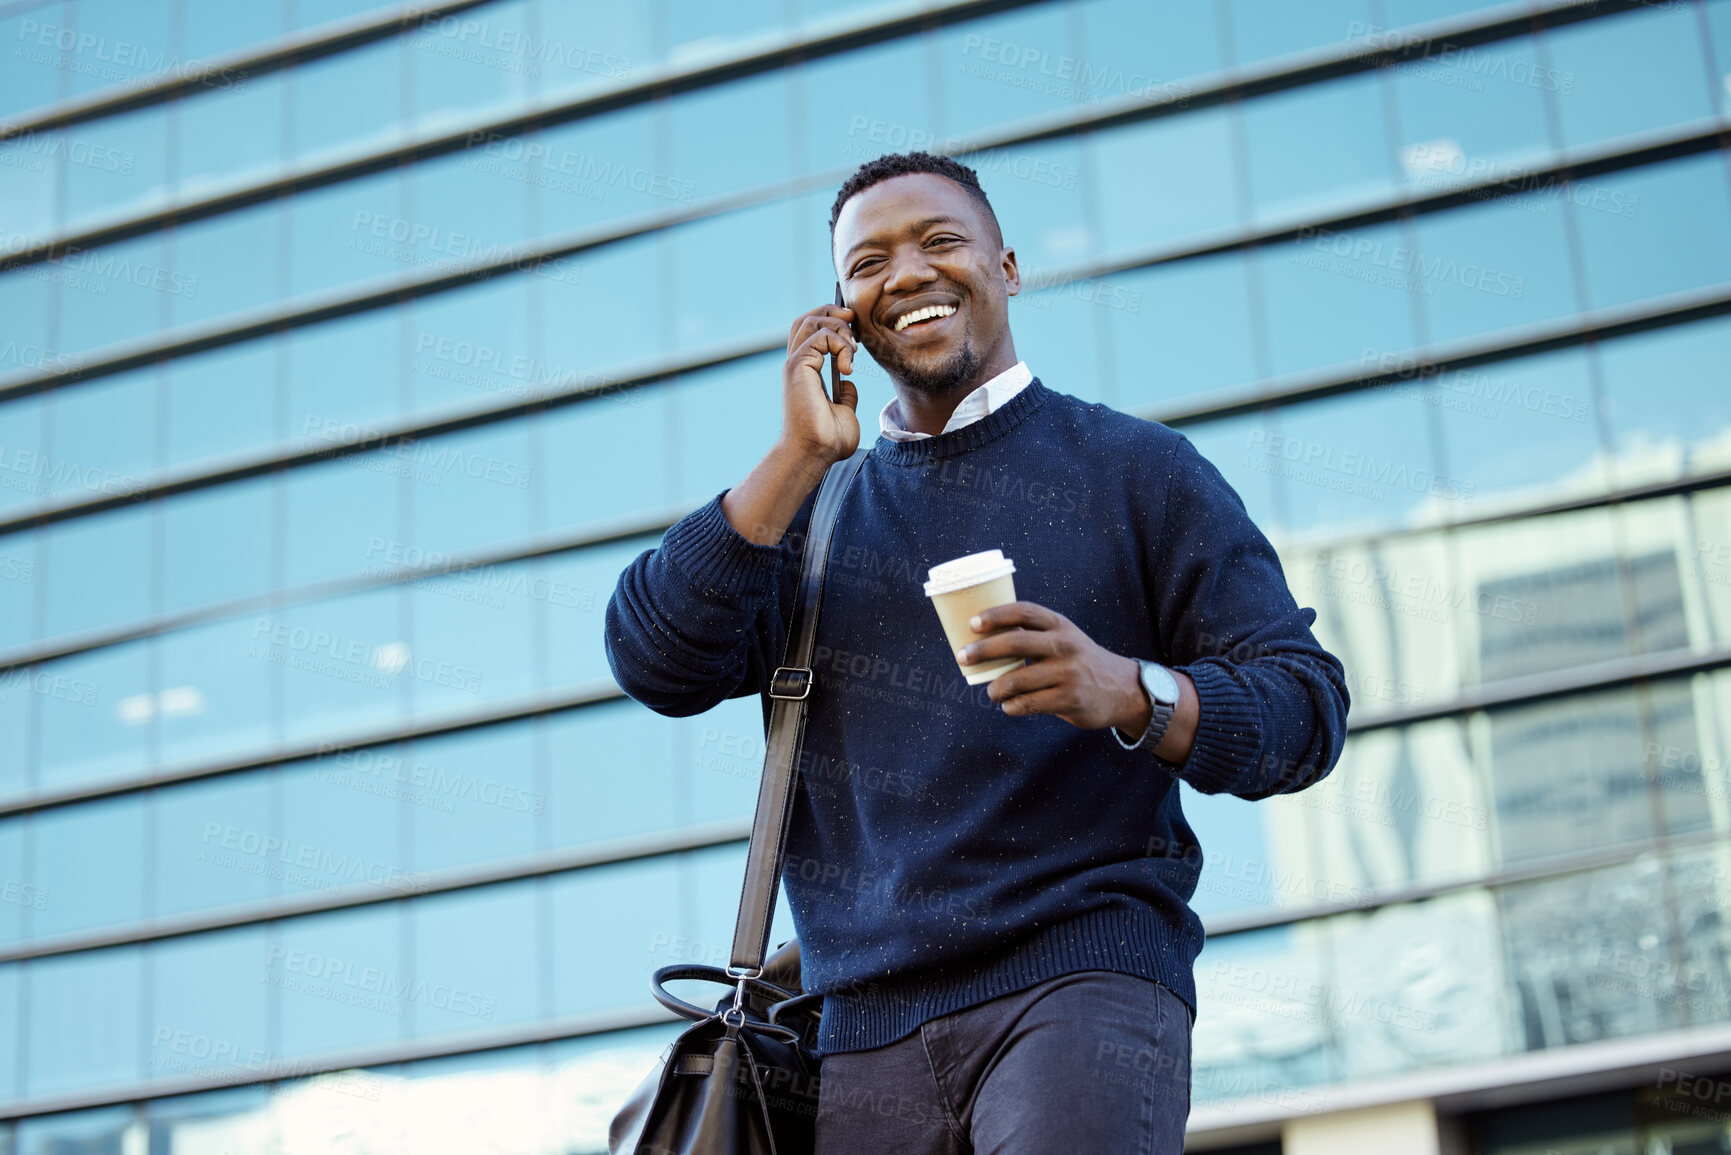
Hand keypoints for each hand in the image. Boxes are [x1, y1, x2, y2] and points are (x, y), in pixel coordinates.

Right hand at [780, 303, 861, 466]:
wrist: (815, 453)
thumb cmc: (826, 440)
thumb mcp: (844, 412)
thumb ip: (846, 396)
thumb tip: (849, 384)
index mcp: (805, 372)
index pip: (811, 331)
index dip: (833, 322)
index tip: (855, 334)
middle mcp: (797, 364)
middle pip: (807, 318)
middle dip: (832, 312)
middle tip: (854, 323)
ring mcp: (795, 364)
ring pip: (811, 321)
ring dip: (838, 328)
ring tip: (852, 350)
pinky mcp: (798, 367)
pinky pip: (819, 337)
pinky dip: (839, 344)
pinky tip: (848, 366)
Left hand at [957, 601, 1148, 731]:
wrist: (1121, 689)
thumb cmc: (1079, 661)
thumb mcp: (1064, 638)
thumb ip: (1034, 635)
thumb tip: (983, 638)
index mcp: (1060, 625)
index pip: (1024, 612)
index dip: (996, 615)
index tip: (972, 623)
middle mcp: (1064, 645)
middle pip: (1015, 642)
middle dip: (983, 650)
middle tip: (963, 658)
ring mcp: (1068, 673)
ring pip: (1017, 680)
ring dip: (996, 688)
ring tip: (992, 692)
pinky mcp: (1070, 699)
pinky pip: (1028, 704)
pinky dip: (1012, 707)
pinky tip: (1009, 706)